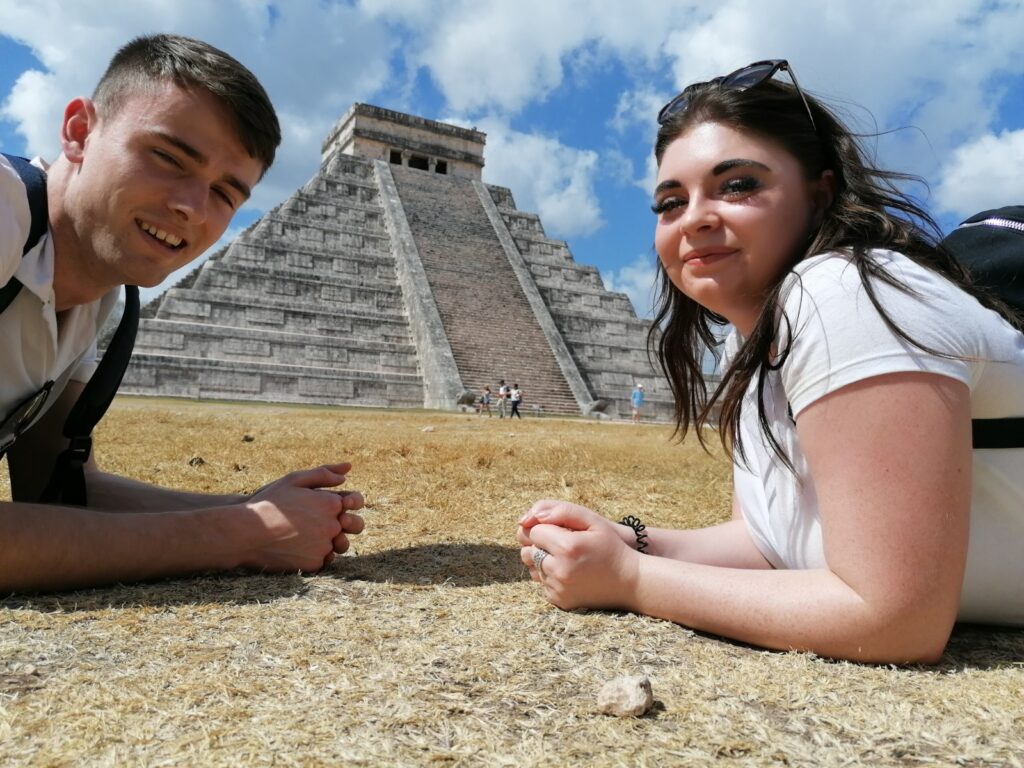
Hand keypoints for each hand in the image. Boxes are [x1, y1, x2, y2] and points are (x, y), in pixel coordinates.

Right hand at [240, 463, 364, 571]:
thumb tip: (345, 475)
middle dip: (347, 523)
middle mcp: (333, 526)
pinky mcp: (315, 564)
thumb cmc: (269, 503)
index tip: (335, 504)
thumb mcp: (294, 480)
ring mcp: (325, 546)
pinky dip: (317, 554)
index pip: (354, 502)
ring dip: (332, 540)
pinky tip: (300, 547)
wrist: (246, 533)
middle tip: (327, 522)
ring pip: (340, 544)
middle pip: (356, 526)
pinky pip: (325, 559)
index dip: (346, 502)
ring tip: (311, 535)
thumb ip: (323, 474)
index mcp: (331, 503)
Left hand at [517, 500, 639, 610]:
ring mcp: (558, 588)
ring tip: (566, 557)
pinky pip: (541, 583)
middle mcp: (559, 570)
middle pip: (528, 550)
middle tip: (562, 543)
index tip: (562, 531)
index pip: (533, 531)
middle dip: (541, 544)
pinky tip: (569, 571)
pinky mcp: (558, 600)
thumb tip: (526, 518)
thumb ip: (561, 511)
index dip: (546, 528)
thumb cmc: (611, 546)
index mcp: (567, 547)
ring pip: (532, 567)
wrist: (630, 581)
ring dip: (543, 560)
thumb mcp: (593, 520)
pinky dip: (550, 575)